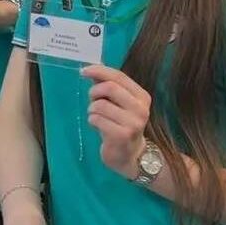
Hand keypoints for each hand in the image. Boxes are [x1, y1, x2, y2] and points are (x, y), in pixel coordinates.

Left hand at [81, 64, 151, 179]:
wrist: (130, 155)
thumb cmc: (121, 124)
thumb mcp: (118, 103)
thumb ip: (107, 85)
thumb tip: (90, 69)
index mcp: (142, 96)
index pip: (119, 76)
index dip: (99, 71)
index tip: (83, 71)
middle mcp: (141, 108)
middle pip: (109, 88)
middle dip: (94, 92)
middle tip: (92, 100)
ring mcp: (133, 123)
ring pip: (100, 105)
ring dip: (92, 109)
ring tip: (97, 116)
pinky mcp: (121, 135)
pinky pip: (96, 119)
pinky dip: (92, 120)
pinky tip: (98, 126)